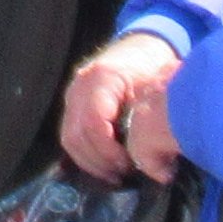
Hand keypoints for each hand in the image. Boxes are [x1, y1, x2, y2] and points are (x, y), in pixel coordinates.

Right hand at [59, 33, 178, 180]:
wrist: (141, 46)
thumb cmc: (152, 66)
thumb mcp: (154, 87)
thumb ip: (146, 117)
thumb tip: (149, 155)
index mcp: (101, 79)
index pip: (94, 124)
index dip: (109, 151)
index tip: (129, 165)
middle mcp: (79, 87)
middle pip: (75, 136)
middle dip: (99, 162)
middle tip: (123, 175)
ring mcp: (72, 95)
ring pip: (69, 139)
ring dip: (90, 163)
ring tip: (114, 175)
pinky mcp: (72, 104)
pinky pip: (70, 135)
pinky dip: (85, 154)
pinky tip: (104, 165)